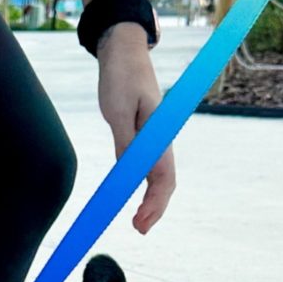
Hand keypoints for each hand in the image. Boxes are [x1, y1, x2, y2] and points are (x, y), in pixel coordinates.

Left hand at [96, 23, 174, 234]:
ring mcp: (155, 138)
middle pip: (165, 181)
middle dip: (155, 208)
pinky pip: (149, 167)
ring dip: (152, 201)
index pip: (163, 176)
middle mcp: (161, 138)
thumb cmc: (120, 76)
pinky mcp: (145, 136)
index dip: (155, 202)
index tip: (141, 223)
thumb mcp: (117, 109)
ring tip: (139, 223)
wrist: (124, 51)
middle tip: (139, 230)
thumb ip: (126, 140)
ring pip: (159, 177)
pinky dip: (146, 187)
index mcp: (159, 132)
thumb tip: (129, 171)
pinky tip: (138, 200)